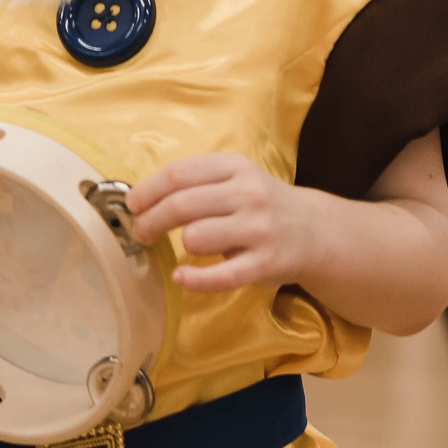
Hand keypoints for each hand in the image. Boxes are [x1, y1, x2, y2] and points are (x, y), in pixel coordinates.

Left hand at [127, 151, 321, 293]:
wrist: (315, 231)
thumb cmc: (258, 204)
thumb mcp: (233, 178)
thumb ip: (194, 183)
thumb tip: (139, 199)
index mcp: (235, 167)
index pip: (178, 175)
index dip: (147, 191)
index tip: (132, 205)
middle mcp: (249, 194)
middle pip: (181, 205)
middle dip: (151, 221)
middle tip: (140, 232)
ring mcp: (260, 229)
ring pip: (196, 238)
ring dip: (182, 246)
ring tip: (188, 247)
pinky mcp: (266, 263)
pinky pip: (221, 276)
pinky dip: (194, 280)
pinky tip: (180, 277)